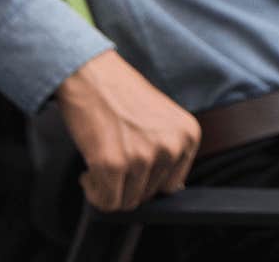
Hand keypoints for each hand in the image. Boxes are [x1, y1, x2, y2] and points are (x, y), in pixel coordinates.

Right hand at [54, 50, 200, 210]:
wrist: (92, 75)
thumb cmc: (124, 97)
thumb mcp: (164, 120)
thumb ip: (172, 150)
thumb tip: (176, 189)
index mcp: (189, 136)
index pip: (171, 186)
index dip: (146, 181)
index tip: (131, 167)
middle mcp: (172, 147)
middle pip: (148, 195)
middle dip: (126, 185)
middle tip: (111, 162)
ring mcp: (143, 157)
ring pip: (127, 202)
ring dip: (109, 190)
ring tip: (100, 165)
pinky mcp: (113, 164)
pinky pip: (106, 202)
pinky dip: (94, 193)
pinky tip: (89, 171)